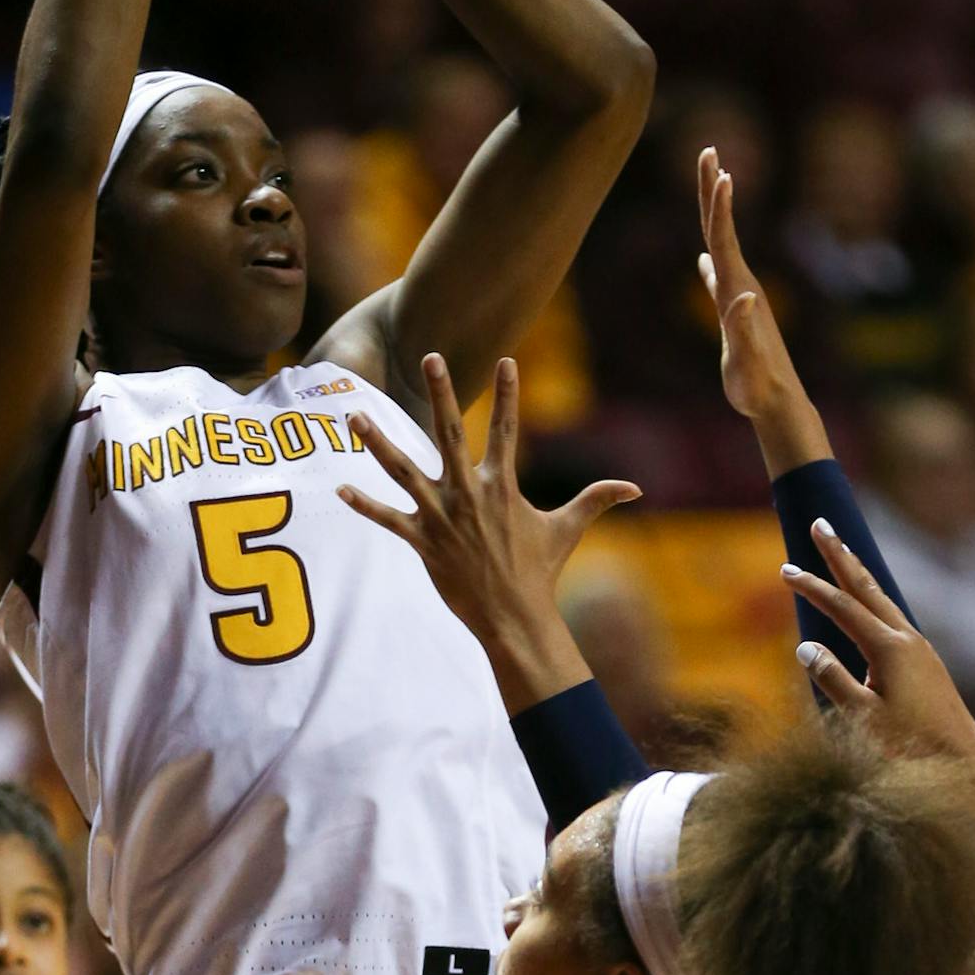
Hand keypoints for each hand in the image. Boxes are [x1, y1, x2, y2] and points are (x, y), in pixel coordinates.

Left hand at [337, 354, 638, 657]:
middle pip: (448, 433)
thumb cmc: (540, 572)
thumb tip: (636, 488)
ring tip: (355, 416)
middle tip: (429, 355)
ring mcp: (442, 517)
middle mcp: (469, 495)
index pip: (506, 429)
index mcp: (502, 486)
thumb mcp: (567, 529)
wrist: (515, 618)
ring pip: (403, 470)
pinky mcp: (422, 542)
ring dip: (378, 443)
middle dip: (440, 392)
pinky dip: (363, 505)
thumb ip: (596, 499)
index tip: (505, 359)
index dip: (508, 393)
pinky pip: (387, 520)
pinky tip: (338, 489)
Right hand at [697, 146, 830, 468]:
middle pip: (721, 229)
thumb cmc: (757, 383)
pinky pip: (719, 278)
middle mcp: (739, 285)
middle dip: (713, 190)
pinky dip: (710, 261)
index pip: (724, 237)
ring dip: (715, 212)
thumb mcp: (747, 357)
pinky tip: (703, 260)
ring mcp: (738, 296)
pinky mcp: (736, 313)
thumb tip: (743, 295)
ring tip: (714, 180)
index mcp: (738, 289)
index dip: (718, 203)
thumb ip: (742, 325)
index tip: (720, 166)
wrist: (775, 400)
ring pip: (721, 246)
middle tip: (707, 150)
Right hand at [782, 521, 974, 764]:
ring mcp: (918, 647)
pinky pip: (890, 614)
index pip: (842, 608)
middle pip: (865, 586)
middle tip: (820, 524)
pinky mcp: (923, 659)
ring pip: (881, 597)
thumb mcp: (865, 719)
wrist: (964, 760)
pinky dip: (870, 596)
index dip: (812, 587)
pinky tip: (866, 599)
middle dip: (840, 555)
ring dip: (856, 571)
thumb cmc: (912, 746)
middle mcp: (906, 639)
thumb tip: (804, 648)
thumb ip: (833, 680)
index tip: (785, 569)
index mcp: (889, 649)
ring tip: (839, 549)